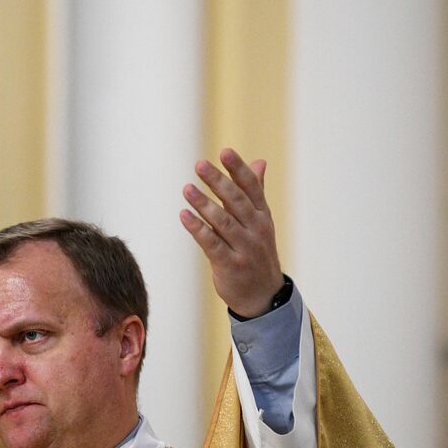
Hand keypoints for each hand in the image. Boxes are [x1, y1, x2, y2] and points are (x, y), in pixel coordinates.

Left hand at [179, 148, 282, 318]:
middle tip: (199, 164)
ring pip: (222, 222)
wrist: (264, 296)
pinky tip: (184, 216)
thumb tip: (259, 162)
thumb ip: (256, 192)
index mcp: (262, 216)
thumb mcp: (260, 222)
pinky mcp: (230, 265)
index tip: (224, 151)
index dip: (238, 169)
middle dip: (218, 181)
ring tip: (187, 188)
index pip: (251, 188)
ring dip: (203, 204)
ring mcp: (244, 248)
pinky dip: (197, 229)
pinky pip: (211, 244)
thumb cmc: (257, 253)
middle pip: (236, 201)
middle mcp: (255, 230)